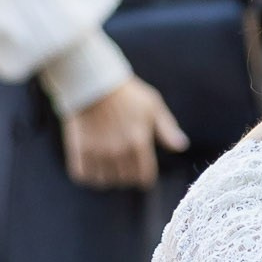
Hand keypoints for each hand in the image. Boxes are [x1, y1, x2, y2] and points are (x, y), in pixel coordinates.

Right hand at [61, 77, 188, 189]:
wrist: (92, 80)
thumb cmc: (126, 92)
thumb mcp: (153, 106)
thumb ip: (168, 129)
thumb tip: (182, 146)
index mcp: (139, 143)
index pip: (144, 177)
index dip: (144, 176)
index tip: (140, 170)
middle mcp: (119, 152)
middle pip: (124, 180)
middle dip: (126, 175)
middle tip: (123, 163)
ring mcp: (98, 152)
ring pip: (104, 181)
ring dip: (106, 175)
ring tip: (106, 162)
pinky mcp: (79, 150)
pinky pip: (83, 176)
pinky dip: (87, 174)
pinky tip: (90, 164)